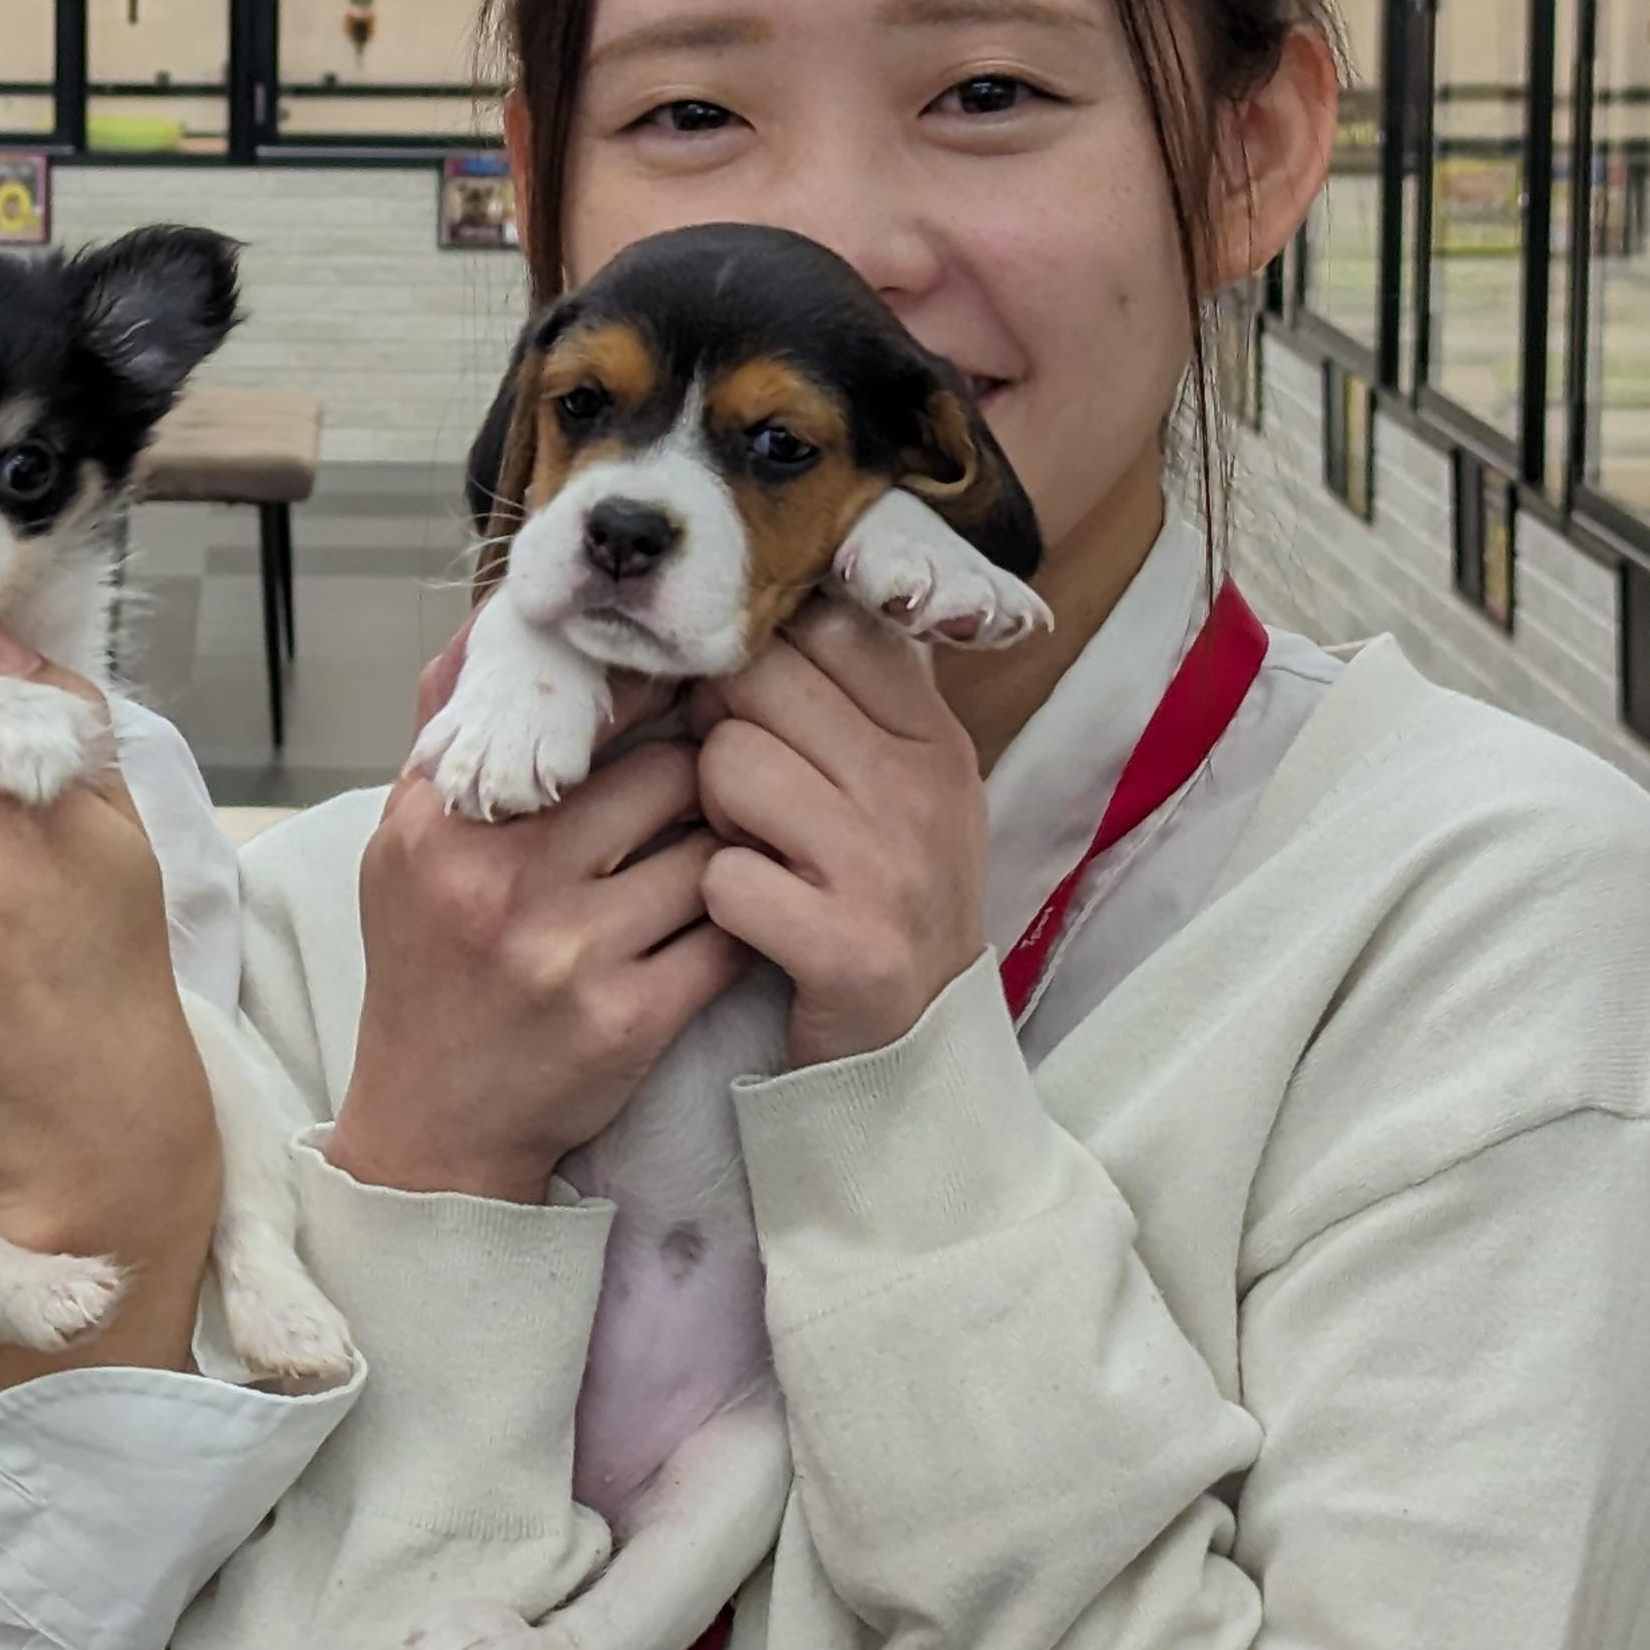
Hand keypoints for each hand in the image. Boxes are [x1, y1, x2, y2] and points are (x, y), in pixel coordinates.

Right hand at [325, 630, 745, 1203]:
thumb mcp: (403, 839)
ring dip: (730, 843)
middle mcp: (501, 882)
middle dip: (705, 768)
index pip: (578, 713)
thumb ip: (447, 728)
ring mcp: (568, 955)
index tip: (679, 684)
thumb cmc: (425, 962)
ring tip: (723, 844)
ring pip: (710, 850)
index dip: (648, 691)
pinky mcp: (629, 1021)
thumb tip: (500, 617)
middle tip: (719, 774)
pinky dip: (743, 917)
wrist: (434, 1124)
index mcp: (445, 825)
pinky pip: (728, 935)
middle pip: (668, 773)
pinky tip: (736, 913)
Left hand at [690, 597, 991, 1067]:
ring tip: (753, 858)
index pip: (824, 624)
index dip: (759, 656)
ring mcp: (891, 868)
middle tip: (743, 798)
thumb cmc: (877, 898)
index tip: (754, 710)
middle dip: (722, 733)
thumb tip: (774, 595)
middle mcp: (923, 788)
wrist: (916, 1055)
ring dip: (715, 818)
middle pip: (756, 681)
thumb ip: (850, 693)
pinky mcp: (849, 946)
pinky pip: (721, 874)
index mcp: (934, 736)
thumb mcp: (896, 785)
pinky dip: (718, 902)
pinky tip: (754, 922)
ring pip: (728, 766)